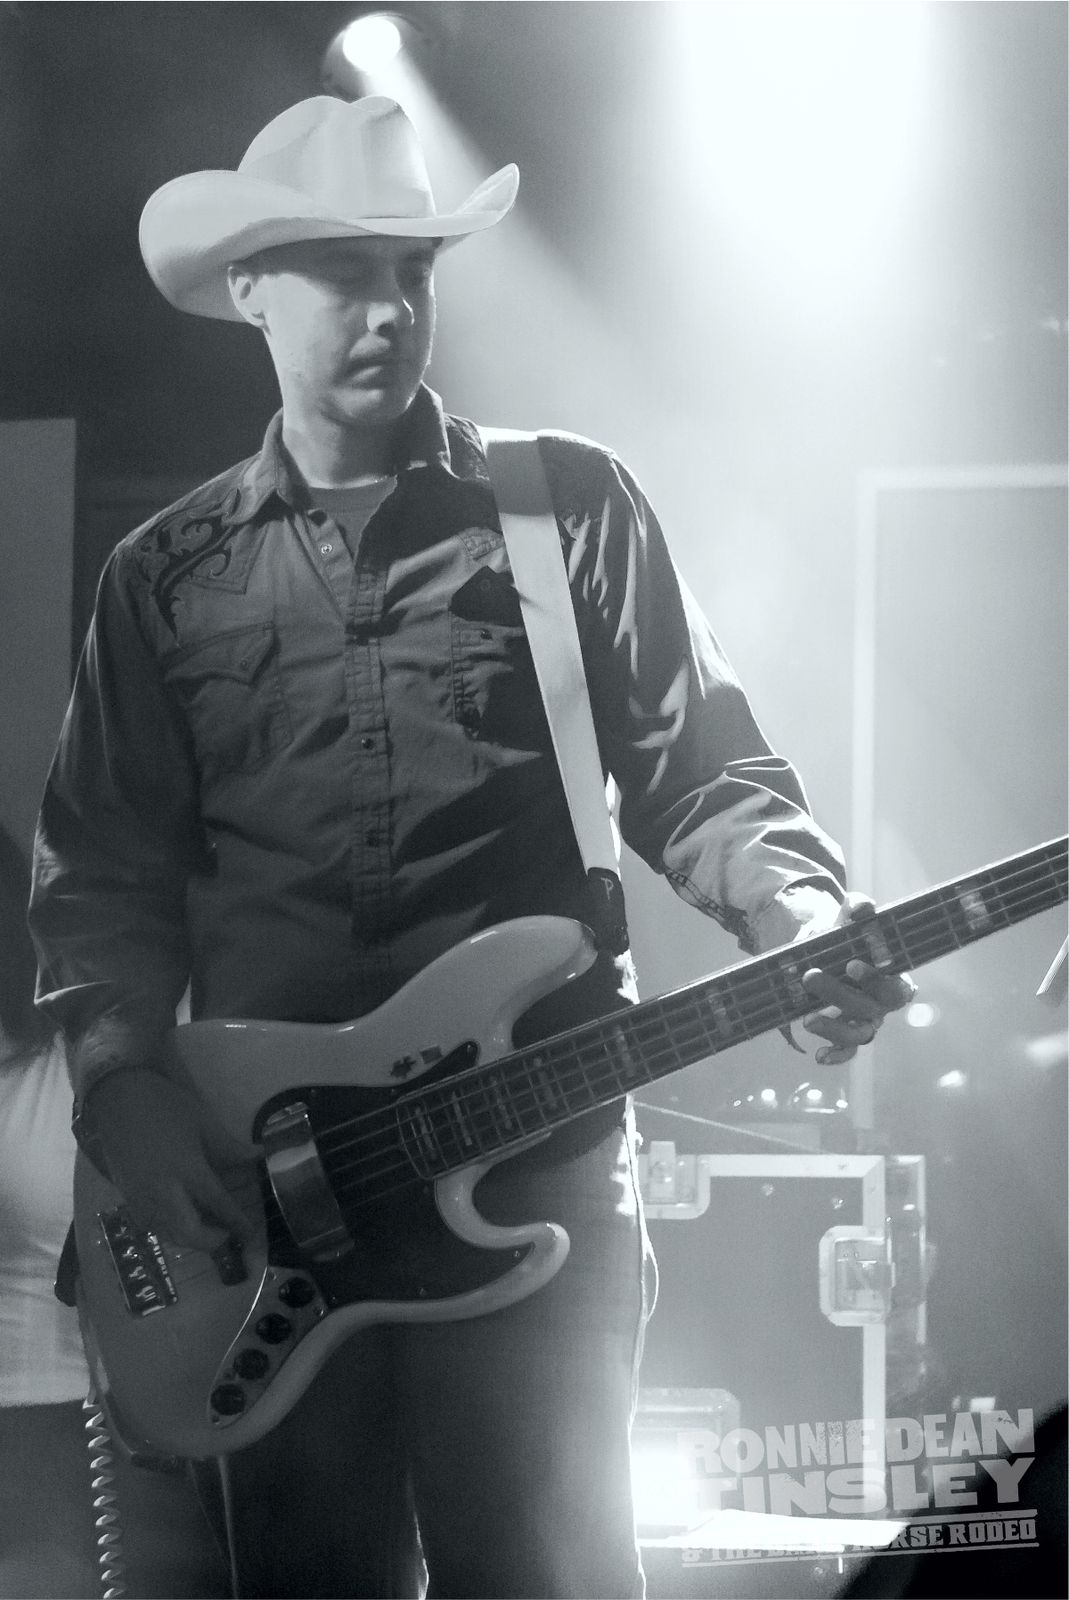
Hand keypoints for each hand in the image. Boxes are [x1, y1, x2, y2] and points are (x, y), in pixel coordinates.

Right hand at [86, 1068, 256, 1252]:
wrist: (117, 1098)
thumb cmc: (164, 1105)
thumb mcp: (203, 1121)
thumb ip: (231, 1147)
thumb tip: (259, 1156)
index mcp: (187, 1169)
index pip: (218, 1203)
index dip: (237, 1221)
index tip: (250, 1233)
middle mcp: (163, 1191)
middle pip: (189, 1232)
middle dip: (211, 1241)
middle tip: (226, 1234)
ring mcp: (141, 1197)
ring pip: (167, 1234)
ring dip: (190, 1238)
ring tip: (207, 1228)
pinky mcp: (127, 1197)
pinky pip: (150, 1225)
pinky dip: (169, 1230)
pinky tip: (180, 1219)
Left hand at [797, 893, 915, 1065]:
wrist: (823, 946)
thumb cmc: (844, 933)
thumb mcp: (847, 916)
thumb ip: (856, 908)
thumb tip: (863, 907)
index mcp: (892, 976)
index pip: (895, 986)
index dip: (875, 979)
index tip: (851, 964)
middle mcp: (882, 1003)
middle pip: (870, 1007)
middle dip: (840, 994)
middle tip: (811, 977)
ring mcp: (865, 1020)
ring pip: (859, 1033)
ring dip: (834, 1028)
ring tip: (808, 1019)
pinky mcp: (846, 1032)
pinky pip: (847, 1050)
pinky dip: (836, 1056)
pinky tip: (819, 1056)